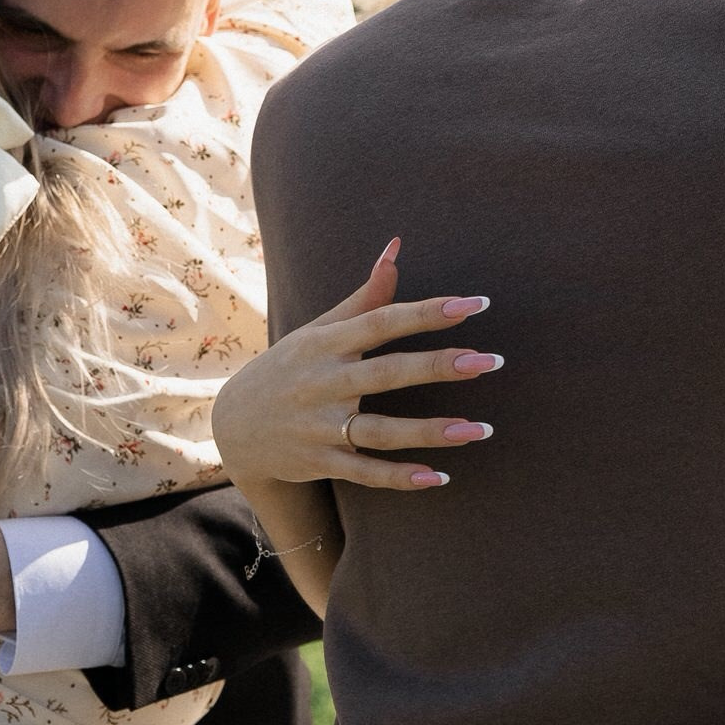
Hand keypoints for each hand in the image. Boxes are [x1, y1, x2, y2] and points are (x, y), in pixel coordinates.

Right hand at [211, 238, 501, 492]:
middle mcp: (324, 383)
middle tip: (491, 362)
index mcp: (327, 343)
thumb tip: (397, 247)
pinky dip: (400, 478)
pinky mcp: (320, 462)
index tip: (476, 306)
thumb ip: (365, 297)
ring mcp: (321, 426)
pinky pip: (365, 472)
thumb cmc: (290, 368)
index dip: (428, 312)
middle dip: (440, 366)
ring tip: (480, 429)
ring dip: (432, 431)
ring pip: (381, 431)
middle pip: (388, 373)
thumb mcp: (320, 329)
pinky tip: (440, 477)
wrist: (233, 427)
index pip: (383, 321)